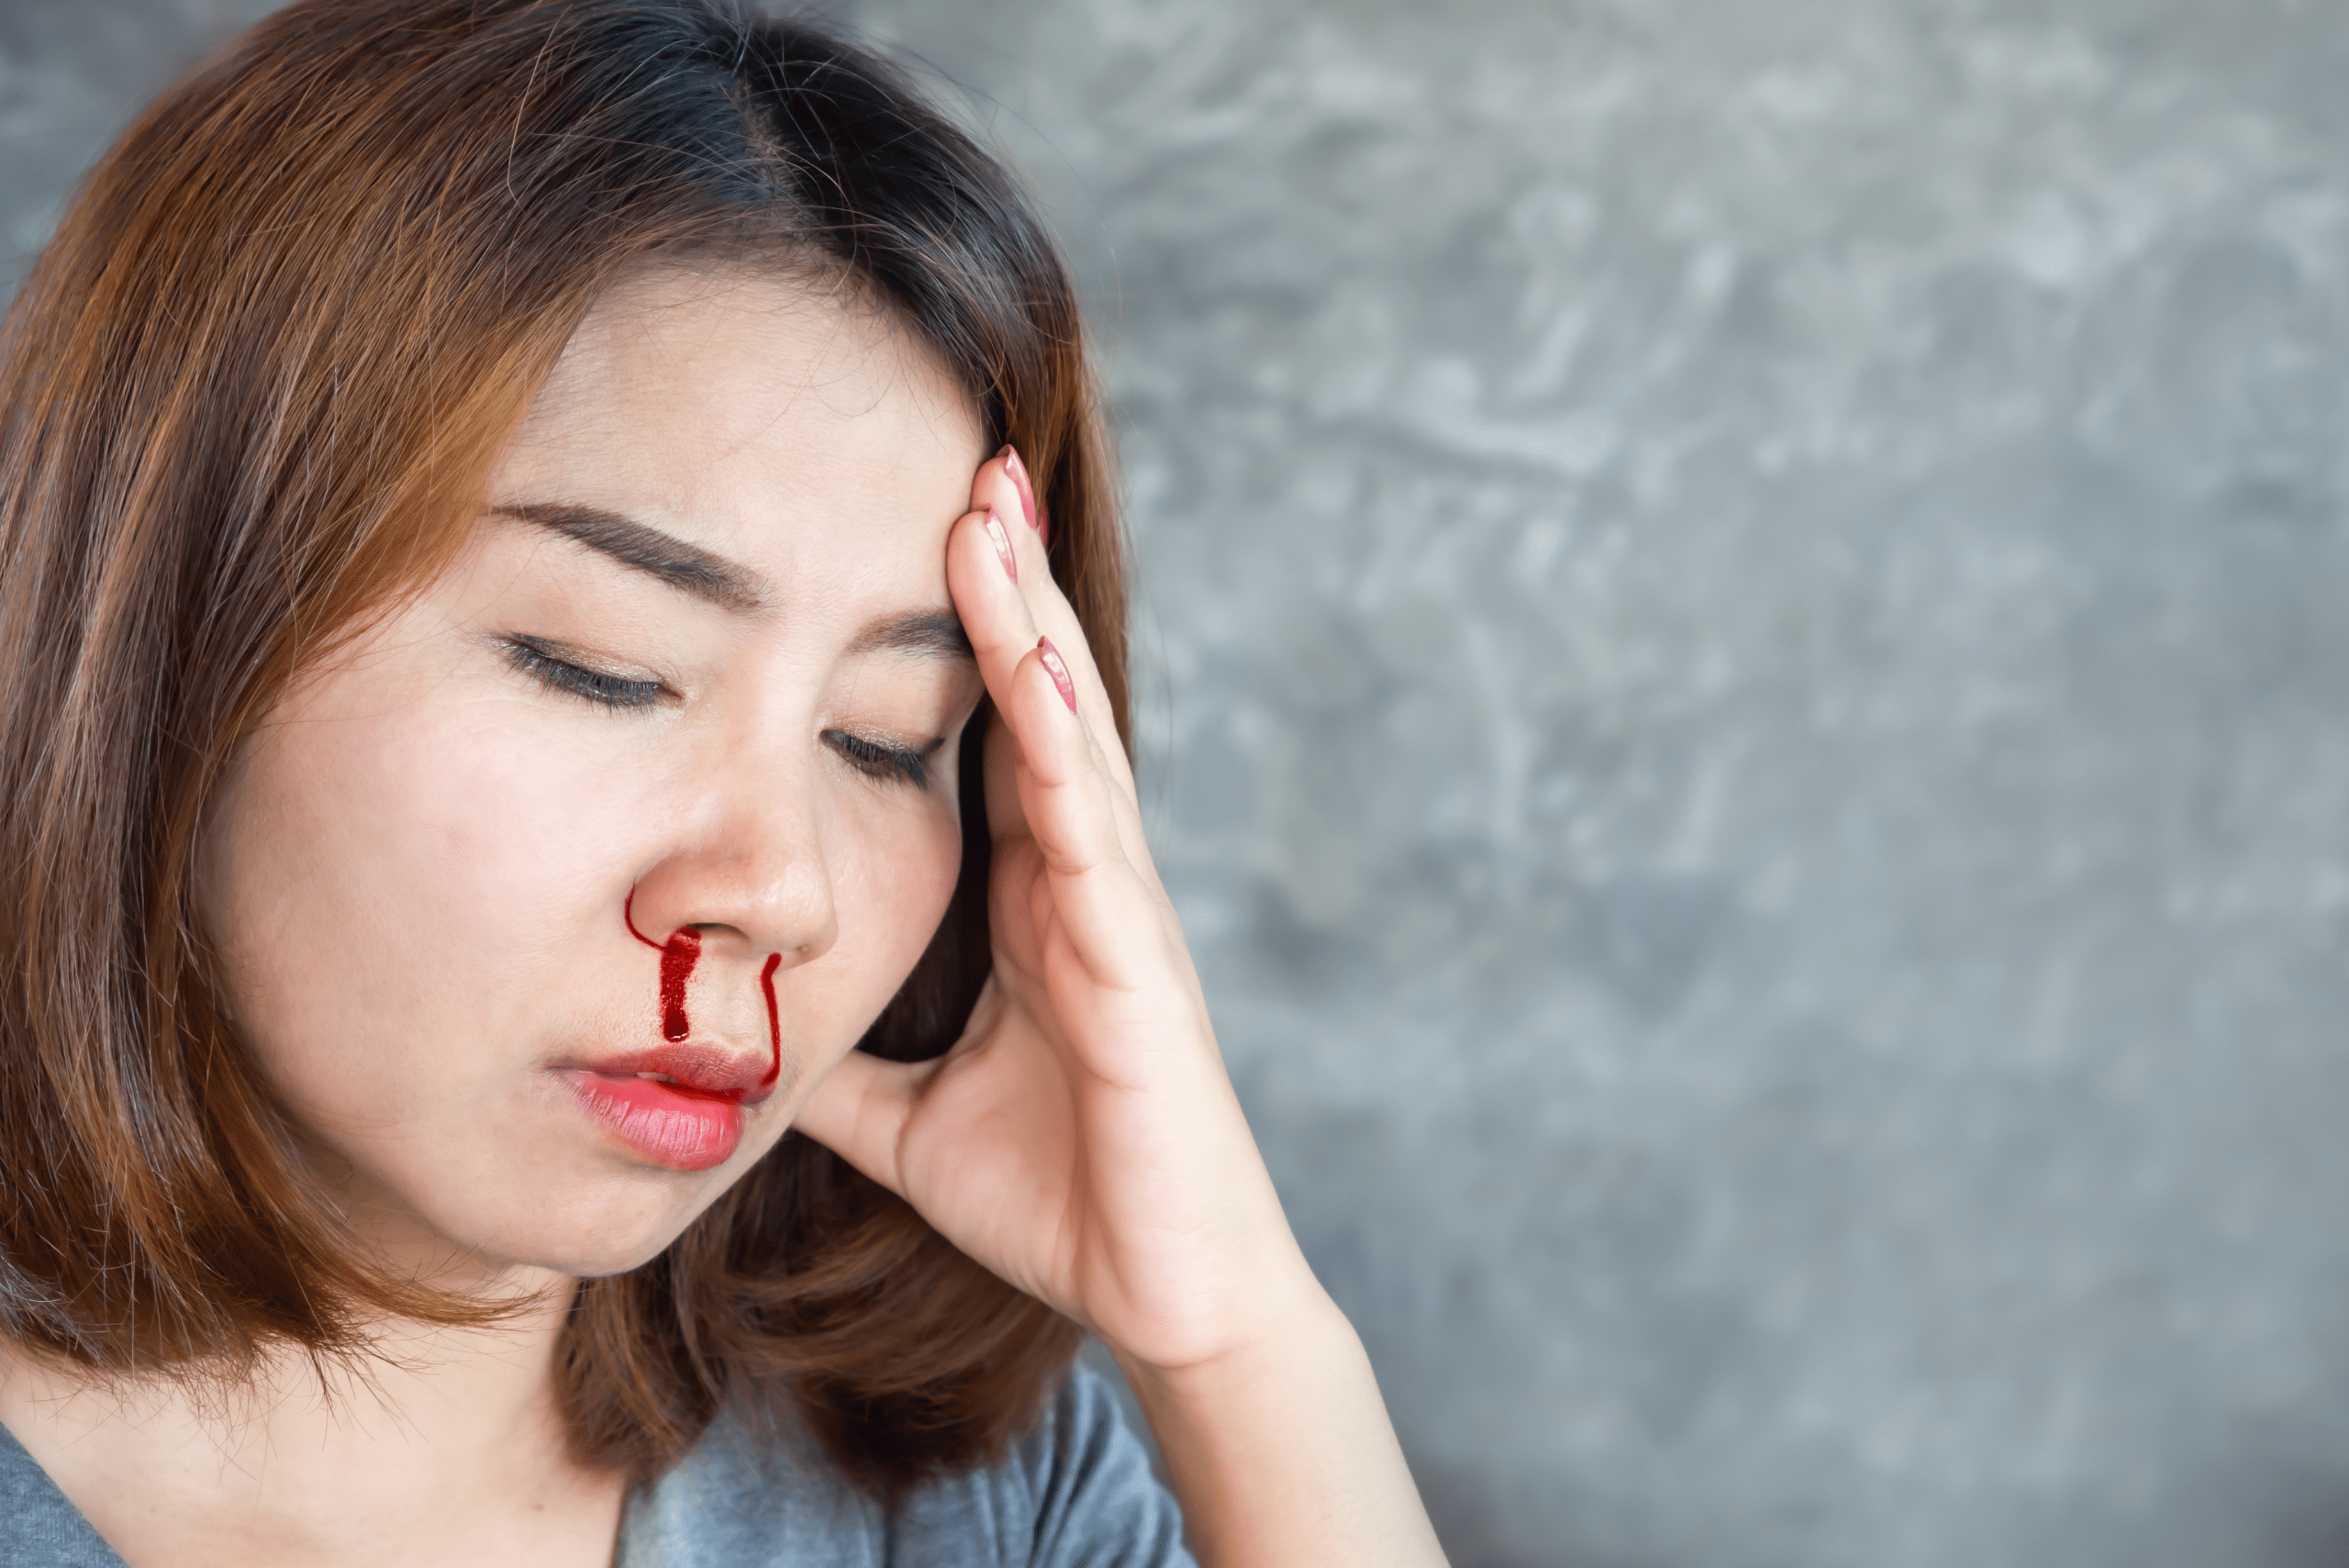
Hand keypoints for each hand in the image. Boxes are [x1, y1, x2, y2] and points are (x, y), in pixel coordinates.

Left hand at [796, 451, 1315, 1373]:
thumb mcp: (904, 1116)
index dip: (963, 637)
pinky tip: (1035, 665)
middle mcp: (1082, 884)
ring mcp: (1117, 914)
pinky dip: (1061, 744)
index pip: (991, 737)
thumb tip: (735, 1032)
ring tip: (993, 513)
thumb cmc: (1062, 1197)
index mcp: (1033, 903)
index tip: (922, 535)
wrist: (1166, 1294)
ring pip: (1069, 737)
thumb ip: (834, 1061)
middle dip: (1007, 585)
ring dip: (1031, 623)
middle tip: (970, 462)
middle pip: (1039, 702)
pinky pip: (1092, 836)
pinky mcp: (1137, 967)